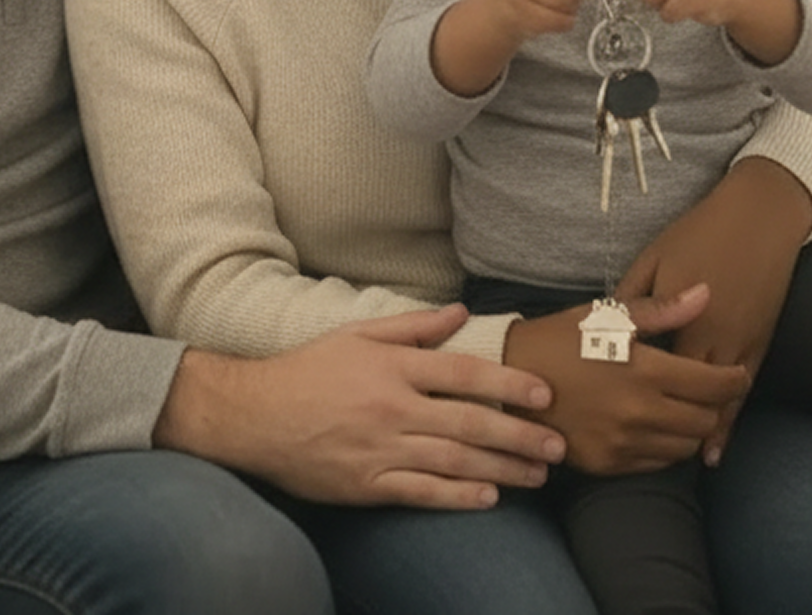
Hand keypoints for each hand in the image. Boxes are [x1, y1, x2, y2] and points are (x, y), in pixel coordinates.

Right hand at [155, 304, 567, 510]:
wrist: (253, 416)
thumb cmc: (307, 370)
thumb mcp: (356, 335)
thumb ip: (412, 326)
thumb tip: (461, 314)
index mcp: (392, 367)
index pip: (464, 374)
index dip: (509, 385)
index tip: (544, 395)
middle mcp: (392, 407)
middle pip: (469, 422)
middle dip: (520, 435)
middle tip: (558, 446)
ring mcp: (380, 449)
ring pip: (454, 460)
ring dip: (502, 469)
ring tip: (537, 475)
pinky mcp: (367, 484)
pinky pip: (421, 492)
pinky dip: (457, 496)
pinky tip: (489, 498)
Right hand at [502, 284, 749, 475]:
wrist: (507, 377)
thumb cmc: (560, 338)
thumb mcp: (607, 315)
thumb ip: (662, 310)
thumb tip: (706, 293)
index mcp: (644, 370)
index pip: (715, 384)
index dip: (734, 380)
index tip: (736, 374)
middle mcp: (639, 411)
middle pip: (706, 420)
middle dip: (715, 405)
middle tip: (708, 391)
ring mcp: (622, 441)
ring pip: (686, 447)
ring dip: (691, 429)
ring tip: (681, 408)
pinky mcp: (607, 463)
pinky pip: (656, 463)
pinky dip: (664, 447)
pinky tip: (653, 426)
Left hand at [614, 157, 811, 463]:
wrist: (759, 215)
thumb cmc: (698, 232)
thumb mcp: (653, 259)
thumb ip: (633, 302)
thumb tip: (606, 331)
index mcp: (688, 317)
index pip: (662, 372)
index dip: (639, 398)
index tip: (614, 419)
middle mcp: (719, 337)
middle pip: (694, 396)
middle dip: (673, 425)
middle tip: (646, 451)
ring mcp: (744, 342)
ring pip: (723, 402)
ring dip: (705, 432)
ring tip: (685, 462)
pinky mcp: (761, 342)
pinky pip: (746, 392)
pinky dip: (731, 420)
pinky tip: (719, 444)